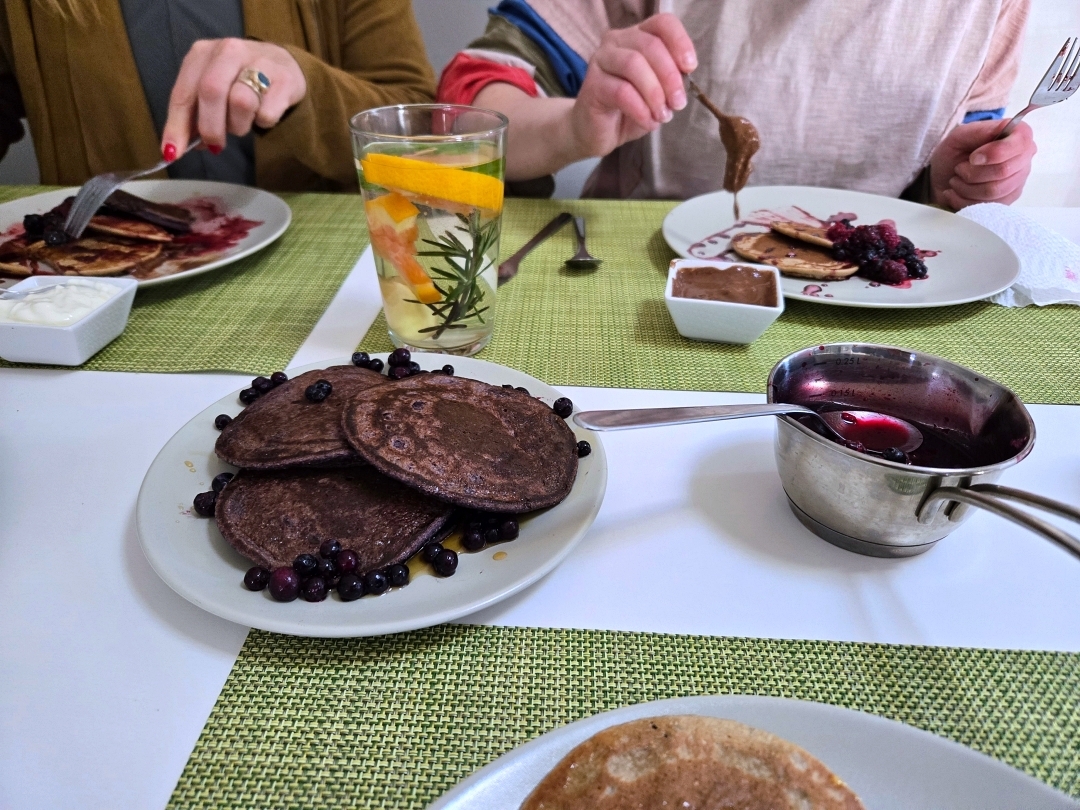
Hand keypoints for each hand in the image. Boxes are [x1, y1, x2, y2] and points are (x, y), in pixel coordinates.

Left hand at [161, 38, 306, 159]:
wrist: (283, 64)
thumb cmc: (239, 81)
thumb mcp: (211, 90)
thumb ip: (194, 114)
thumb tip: (179, 148)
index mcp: (202, 53)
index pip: (183, 93)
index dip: (177, 125)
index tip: (174, 152)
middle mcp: (228, 51)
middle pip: (211, 92)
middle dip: (210, 126)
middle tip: (215, 144)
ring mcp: (259, 62)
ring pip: (240, 102)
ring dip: (239, 125)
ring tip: (243, 122)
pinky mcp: (284, 79)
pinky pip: (266, 113)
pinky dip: (262, 122)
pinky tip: (263, 113)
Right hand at [567, 14, 696, 161]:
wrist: (598, 132)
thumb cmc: (630, 109)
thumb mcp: (658, 92)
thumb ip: (670, 80)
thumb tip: (683, 80)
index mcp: (637, 36)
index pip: (662, 24)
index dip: (680, 42)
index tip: (690, 67)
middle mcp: (616, 41)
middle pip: (650, 45)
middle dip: (670, 77)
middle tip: (678, 103)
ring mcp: (601, 60)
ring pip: (634, 64)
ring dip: (655, 93)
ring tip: (662, 115)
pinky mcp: (592, 85)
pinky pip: (621, 91)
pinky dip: (640, 109)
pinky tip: (647, 121)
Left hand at [929, 119, 1035, 210]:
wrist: (941, 178)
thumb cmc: (953, 153)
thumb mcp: (960, 135)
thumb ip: (982, 130)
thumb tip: (1004, 127)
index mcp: (1018, 136)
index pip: (1019, 143)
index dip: (994, 153)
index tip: (973, 157)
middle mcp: (1023, 159)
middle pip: (1004, 171)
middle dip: (972, 172)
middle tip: (958, 168)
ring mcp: (1017, 182)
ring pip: (994, 190)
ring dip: (965, 187)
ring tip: (956, 180)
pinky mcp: (1006, 201)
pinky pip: (987, 206)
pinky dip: (963, 200)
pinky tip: (956, 192)